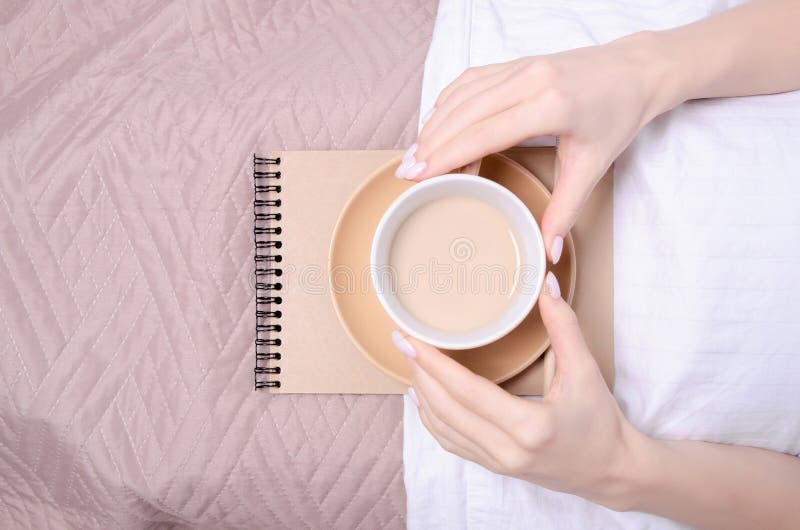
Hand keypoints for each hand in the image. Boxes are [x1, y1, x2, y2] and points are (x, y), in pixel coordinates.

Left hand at [392, 272, 644, 508]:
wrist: (612, 471)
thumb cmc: (601, 422)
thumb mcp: (586, 372)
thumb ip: (565, 327)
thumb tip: (546, 284)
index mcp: (528, 426)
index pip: (467, 391)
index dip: (433, 364)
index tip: (409, 340)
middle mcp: (507, 450)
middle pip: (446, 410)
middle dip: (420, 374)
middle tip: (402, 343)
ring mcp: (498, 462)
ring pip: (444, 429)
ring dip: (423, 396)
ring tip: (411, 364)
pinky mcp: (495, 467)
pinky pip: (452, 443)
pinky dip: (432, 420)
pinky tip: (423, 398)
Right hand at [395, 34, 674, 262]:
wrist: (636, 70)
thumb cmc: (617, 115)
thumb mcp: (593, 167)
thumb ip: (565, 210)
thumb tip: (545, 252)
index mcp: (549, 105)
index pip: (482, 133)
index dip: (445, 156)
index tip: (417, 176)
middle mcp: (529, 79)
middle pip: (462, 114)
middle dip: (429, 145)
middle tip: (406, 174)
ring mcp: (520, 67)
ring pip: (461, 95)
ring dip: (434, 125)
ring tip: (418, 156)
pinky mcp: (516, 62)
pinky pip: (469, 81)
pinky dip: (447, 104)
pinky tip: (437, 125)